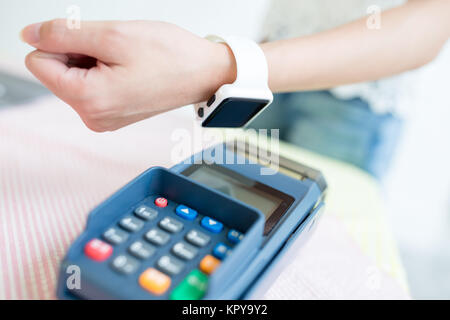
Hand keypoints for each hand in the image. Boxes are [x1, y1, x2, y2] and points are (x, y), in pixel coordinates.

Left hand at [21, 20, 235, 130]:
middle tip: (115, 52)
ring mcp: (103, 119)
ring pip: (73, 78)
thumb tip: (30, 35)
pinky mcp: (112, 115)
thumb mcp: (113, 34)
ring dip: (92, 61)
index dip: (62, 43)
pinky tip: (127, 70)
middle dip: (79, 53)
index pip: (38, 62)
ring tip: (125, 62)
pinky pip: (90, 88)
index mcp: (89, 101)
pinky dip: (102, 72)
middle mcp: (93, 117)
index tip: (96, 44)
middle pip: (55, 72)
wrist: (204, 73)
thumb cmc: (170, 56)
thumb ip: (63, 33)